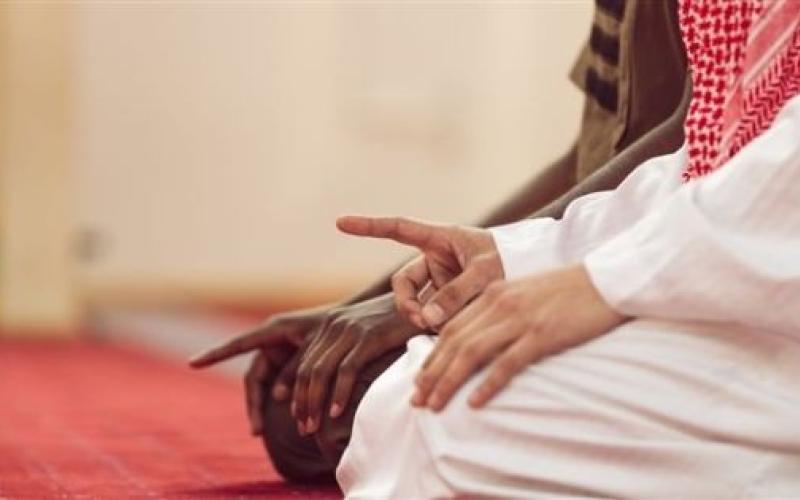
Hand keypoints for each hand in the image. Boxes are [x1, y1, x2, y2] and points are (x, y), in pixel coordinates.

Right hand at [189, 305, 329, 434]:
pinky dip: (277, 402)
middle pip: (254, 377)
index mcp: (274, 330)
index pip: (238, 344)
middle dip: (253, 404)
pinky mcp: (288, 364)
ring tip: (260, 431)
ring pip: (264, 385)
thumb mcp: (316, 348)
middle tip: (256, 431)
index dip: (216, 354)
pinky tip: (281, 420)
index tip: (193, 363)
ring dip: (263, 407)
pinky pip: (276, 385)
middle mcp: (271, 342)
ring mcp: (279, 354)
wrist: (353, 324)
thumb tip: (276, 397)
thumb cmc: (335, 330)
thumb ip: (296, 370)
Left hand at [290, 294, 421, 435]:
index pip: (303, 362)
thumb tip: (334, 383)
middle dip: (302, 403)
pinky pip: (346, 370)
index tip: (298, 417)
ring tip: (313, 428)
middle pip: (307, 370)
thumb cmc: (398, 324)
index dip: (297, 393)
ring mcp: (351, 329)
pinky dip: (339, 394)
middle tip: (304, 429)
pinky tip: (336, 414)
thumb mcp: (366, 333)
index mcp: (330, 324)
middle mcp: (334, 324)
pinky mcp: (370, 336)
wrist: (425, 301)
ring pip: (320, 371)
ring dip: (314, 403)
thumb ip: (347, 351)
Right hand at [337, 216, 502, 329]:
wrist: (535, 272)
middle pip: (403, 283)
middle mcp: (436, 259)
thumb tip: (425, 320)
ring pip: (417, 305)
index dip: (369, 226)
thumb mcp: (487, 273)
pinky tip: (455, 332)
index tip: (340, 223)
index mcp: (440, 238)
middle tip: (420, 320)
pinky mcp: (450, 301)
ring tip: (447, 327)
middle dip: (406, 303)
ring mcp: (442, 281)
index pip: (398, 229)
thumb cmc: (513, 260)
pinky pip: (434, 316)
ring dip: (426, 318)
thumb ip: (456, 294)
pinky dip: (439, 326)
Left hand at [412, 264, 626, 410]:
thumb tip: (479, 340)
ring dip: (449, 382)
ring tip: (435, 405)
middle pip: (454, 342)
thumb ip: (499, 311)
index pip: (451, 327)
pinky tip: (475, 403)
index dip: (432, 356)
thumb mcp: (525, 293)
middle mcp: (500, 304)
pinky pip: (507, 363)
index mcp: (493, 294)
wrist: (608, 280)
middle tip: (416, 400)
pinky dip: (488, 384)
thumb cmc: (569, 291)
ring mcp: (520, 319)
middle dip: (431, 373)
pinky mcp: (542, 334)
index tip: (420, 380)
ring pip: (472, 353)